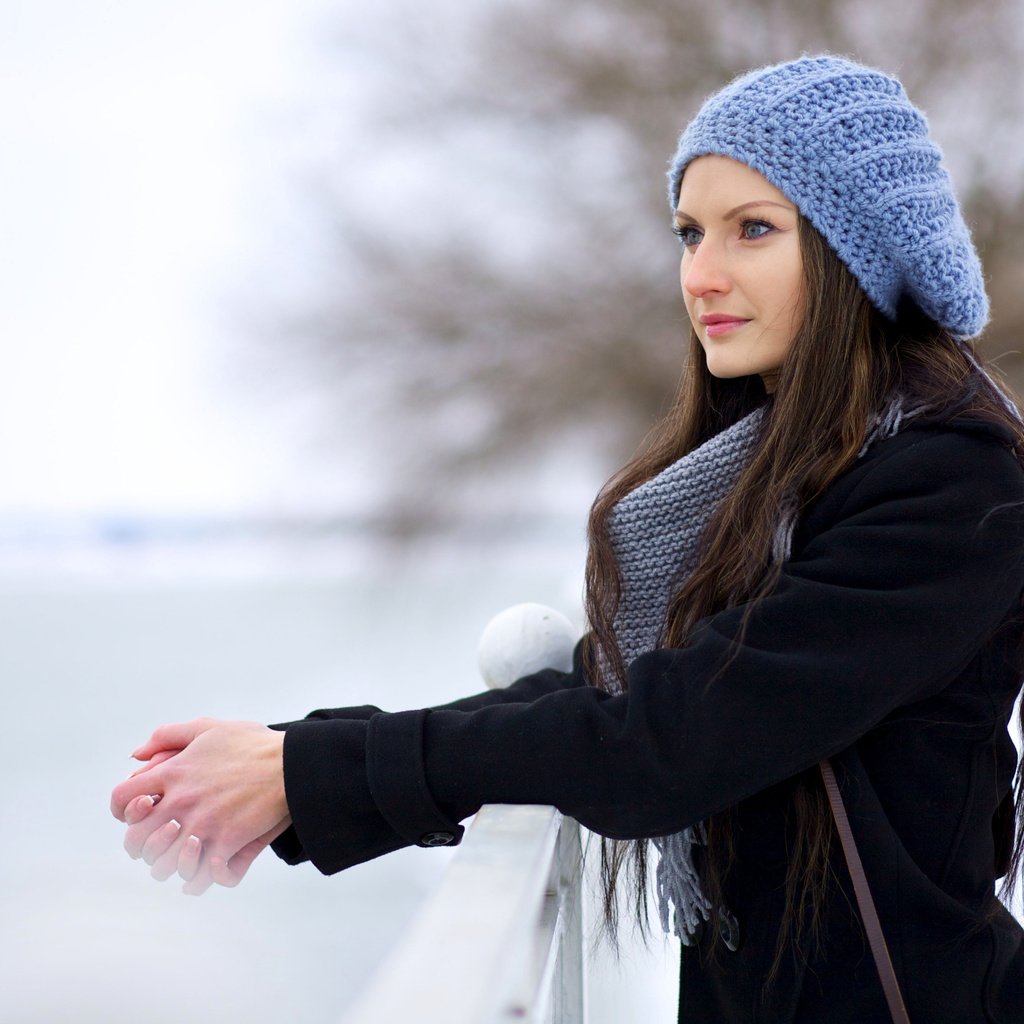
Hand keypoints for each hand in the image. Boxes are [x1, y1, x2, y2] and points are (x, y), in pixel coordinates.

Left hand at [111, 718, 290, 893]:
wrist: (292, 766)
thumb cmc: (252, 745)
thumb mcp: (209, 728)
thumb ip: (168, 735)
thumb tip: (135, 755)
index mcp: (173, 772)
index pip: (121, 799)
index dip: (123, 811)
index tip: (138, 813)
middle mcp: (181, 801)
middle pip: (135, 841)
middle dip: (142, 845)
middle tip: (161, 841)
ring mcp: (202, 825)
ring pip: (162, 865)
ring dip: (170, 864)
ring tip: (185, 857)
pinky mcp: (225, 842)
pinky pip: (199, 876)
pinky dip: (201, 878)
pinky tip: (209, 868)